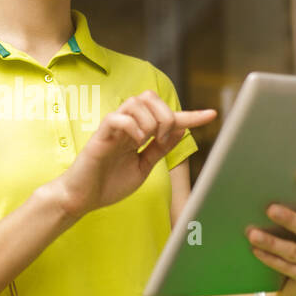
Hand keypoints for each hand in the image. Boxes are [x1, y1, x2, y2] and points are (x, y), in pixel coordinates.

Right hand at [55, 90, 216, 216]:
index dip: (190, 115)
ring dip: (150, 120)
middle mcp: (126, 125)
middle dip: (165, 115)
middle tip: (162, 139)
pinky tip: (135, 141)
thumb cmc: (108, 184)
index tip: (212, 114)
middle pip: (150, 97)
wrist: (83, 198)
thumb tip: (179, 130)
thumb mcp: (143, 166)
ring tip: (147, 140)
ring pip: (135, 102)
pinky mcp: (100, 136)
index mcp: (137, 132)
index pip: (166, 116)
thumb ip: (159, 148)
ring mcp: (112, 129)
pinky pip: (117, 117)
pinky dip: (133, 126)